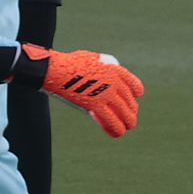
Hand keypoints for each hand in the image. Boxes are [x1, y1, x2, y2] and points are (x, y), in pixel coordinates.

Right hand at [19, 45, 144, 137]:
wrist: (56, 69)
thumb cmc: (70, 63)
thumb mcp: (92, 59)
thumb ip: (104, 67)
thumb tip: (106, 72)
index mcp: (116, 71)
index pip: (136, 88)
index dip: (134, 96)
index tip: (129, 100)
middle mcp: (115, 82)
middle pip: (131, 103)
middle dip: (131, 113)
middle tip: (128, 118)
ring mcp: (106, 94)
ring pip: (126, 115)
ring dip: (127, 123)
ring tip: (125, 128)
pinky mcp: (95, 105)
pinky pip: (112, 121)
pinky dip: (116, 129)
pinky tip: (117, 134)